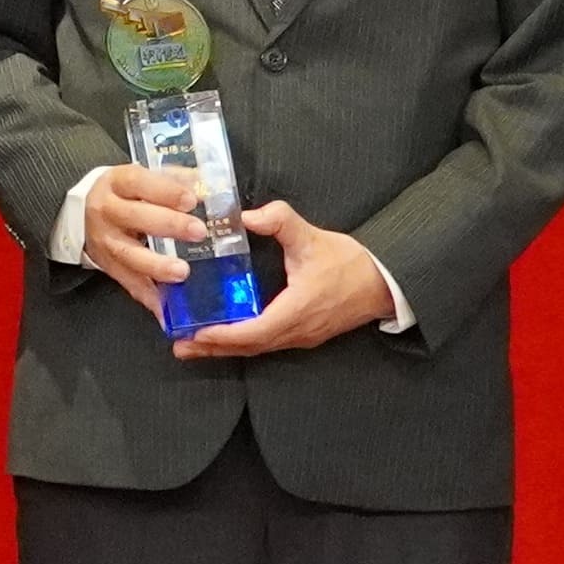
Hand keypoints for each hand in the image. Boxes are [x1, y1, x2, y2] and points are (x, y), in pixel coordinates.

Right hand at [78, 160, 212, 295]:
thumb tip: (208, 186)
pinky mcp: (107, 265)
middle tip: (199, 232)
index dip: (166, 192)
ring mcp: (105, 240)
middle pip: (136, 217)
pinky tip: (166, 307)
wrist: (84, 212)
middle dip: (169, 225)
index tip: (191, 200)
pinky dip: (148, 296)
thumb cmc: (125, 194)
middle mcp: (107, 210)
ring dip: (157, 266)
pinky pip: (128, 282)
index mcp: (118, 183)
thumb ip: (176, 180)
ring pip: (129, 254)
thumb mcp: (144, 177)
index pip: (140, 183)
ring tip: (182, 272)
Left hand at [179, 199, 394, 360]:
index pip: (253, 331)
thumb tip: (247, 215)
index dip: (223, 335)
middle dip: (213, 347)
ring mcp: (301, 336)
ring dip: (225, 348)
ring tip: (193, 345)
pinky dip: (243, 342)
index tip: (196, 332)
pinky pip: (267, 343)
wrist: (384, 283)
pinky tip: (228, 336)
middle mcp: (296, 331)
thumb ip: (280, 221)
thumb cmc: (350, 263)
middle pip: (248, 347)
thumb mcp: (313, 238)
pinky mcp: (304, 334)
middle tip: (179, 345)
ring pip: (257, 348)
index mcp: (296, 311)